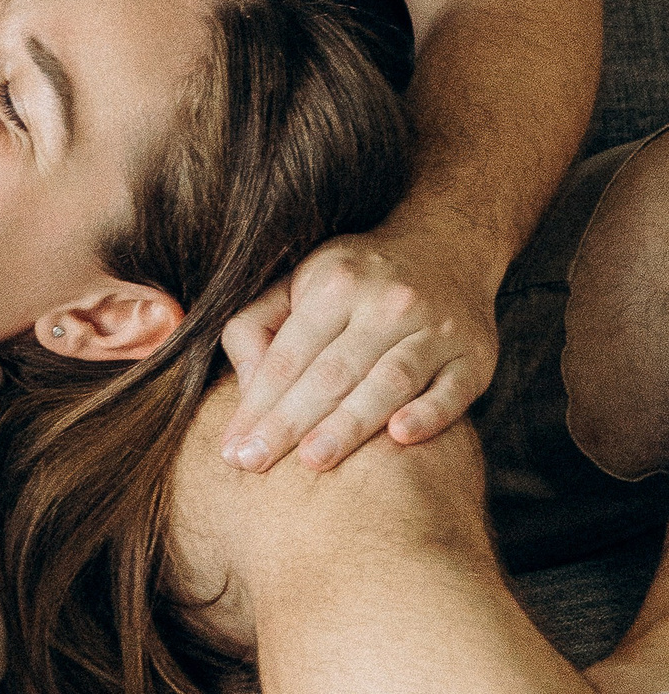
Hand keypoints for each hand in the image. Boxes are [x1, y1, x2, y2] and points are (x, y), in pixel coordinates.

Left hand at [218, 225, 499, 471]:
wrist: (449, 246)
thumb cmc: (356, 278)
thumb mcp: (301, 281)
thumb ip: (260, 325)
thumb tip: (244, 383)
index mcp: (335, 283)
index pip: (289, 353)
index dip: (258, 401)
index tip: (233, 447)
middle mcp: (386, 303)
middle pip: (332, 371)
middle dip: (290, 421)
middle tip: (255, 462)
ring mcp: (435, 330)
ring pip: (388, 382)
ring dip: (350, 423)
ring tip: (313, 461)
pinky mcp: (475, 358)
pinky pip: (452, 392)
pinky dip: (428, 414)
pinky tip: (400, 438)